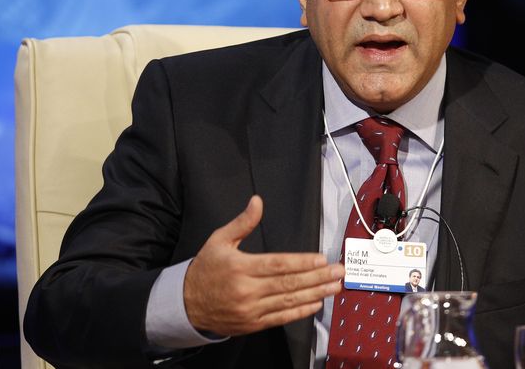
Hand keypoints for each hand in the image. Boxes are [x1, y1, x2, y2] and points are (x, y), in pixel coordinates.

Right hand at [183, 195, 343, 335]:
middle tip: (338, 272)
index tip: (321, 259)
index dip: (302, 262)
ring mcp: (250, 309)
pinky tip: (316, 303)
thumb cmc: (205, 269)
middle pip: (288, 283)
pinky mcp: (252, 323)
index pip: (278, 264)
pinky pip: (281, 317)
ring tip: (334, 287)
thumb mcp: (219, 240)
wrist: (186, 304)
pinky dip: (300, 311)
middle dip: (317, 277)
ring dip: (315, 294)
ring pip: (288, 301)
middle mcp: (246, 290)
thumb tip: (257, 202)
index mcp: (240, 266)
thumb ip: (242, 222)